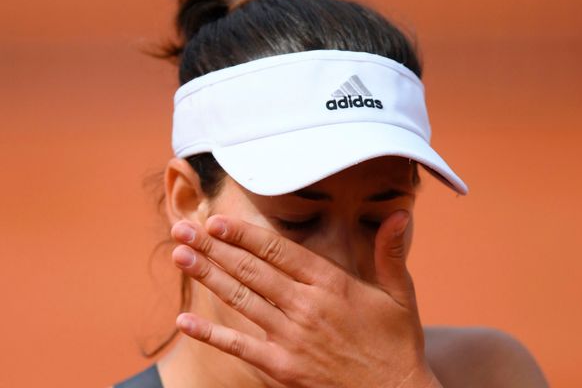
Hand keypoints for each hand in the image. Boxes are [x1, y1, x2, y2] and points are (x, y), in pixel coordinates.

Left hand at [169, 210, 441, 387]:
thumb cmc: (397, 344)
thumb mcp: (401, 294)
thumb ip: (391, 253)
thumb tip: (402, 214)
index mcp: (332, 284)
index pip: (279, 251)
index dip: (244, 234)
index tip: (216, 220)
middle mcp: (306, 307)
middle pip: (251, 270)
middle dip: (213, 247)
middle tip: (183, 229)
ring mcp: (292, 338)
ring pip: (241, 300)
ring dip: (208, 276)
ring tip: (180, 256)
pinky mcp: (283, 368)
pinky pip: (240, 347)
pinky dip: (211, 335)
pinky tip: (184, 321)